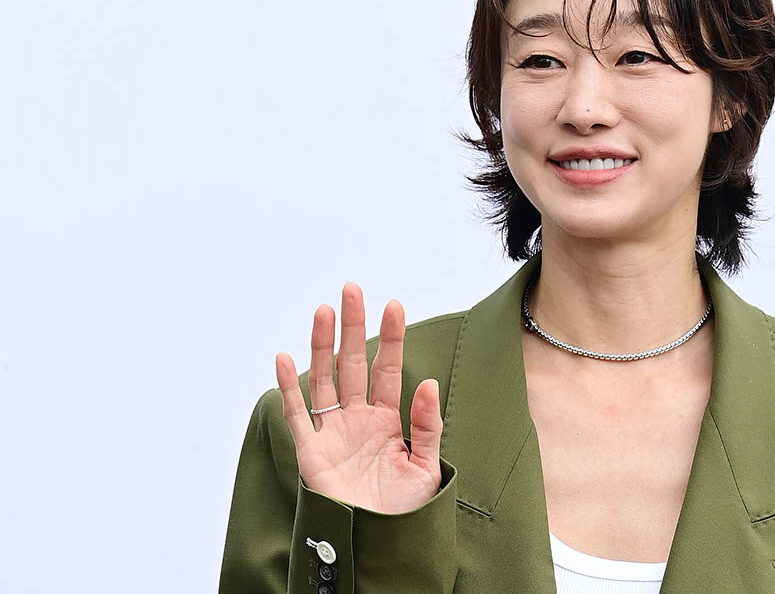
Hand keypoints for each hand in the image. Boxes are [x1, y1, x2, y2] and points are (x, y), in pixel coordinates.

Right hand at [275, 283, 444, 513]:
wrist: (379, 548)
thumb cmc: (405, 513)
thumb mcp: (427, 468)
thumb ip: (426, 426)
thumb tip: (426, 382)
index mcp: (387, 421)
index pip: (388, 370)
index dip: (390, 338)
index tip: (393, 304)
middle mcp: (357, 420)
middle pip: (352, 364)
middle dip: (353, 327)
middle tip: (353, 289)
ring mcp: (332, 433)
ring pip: (324, 379)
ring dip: (322, 345)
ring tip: (325, 311)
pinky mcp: (309, 453)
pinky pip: (297, 415)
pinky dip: (288, 387)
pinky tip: (285, 357)